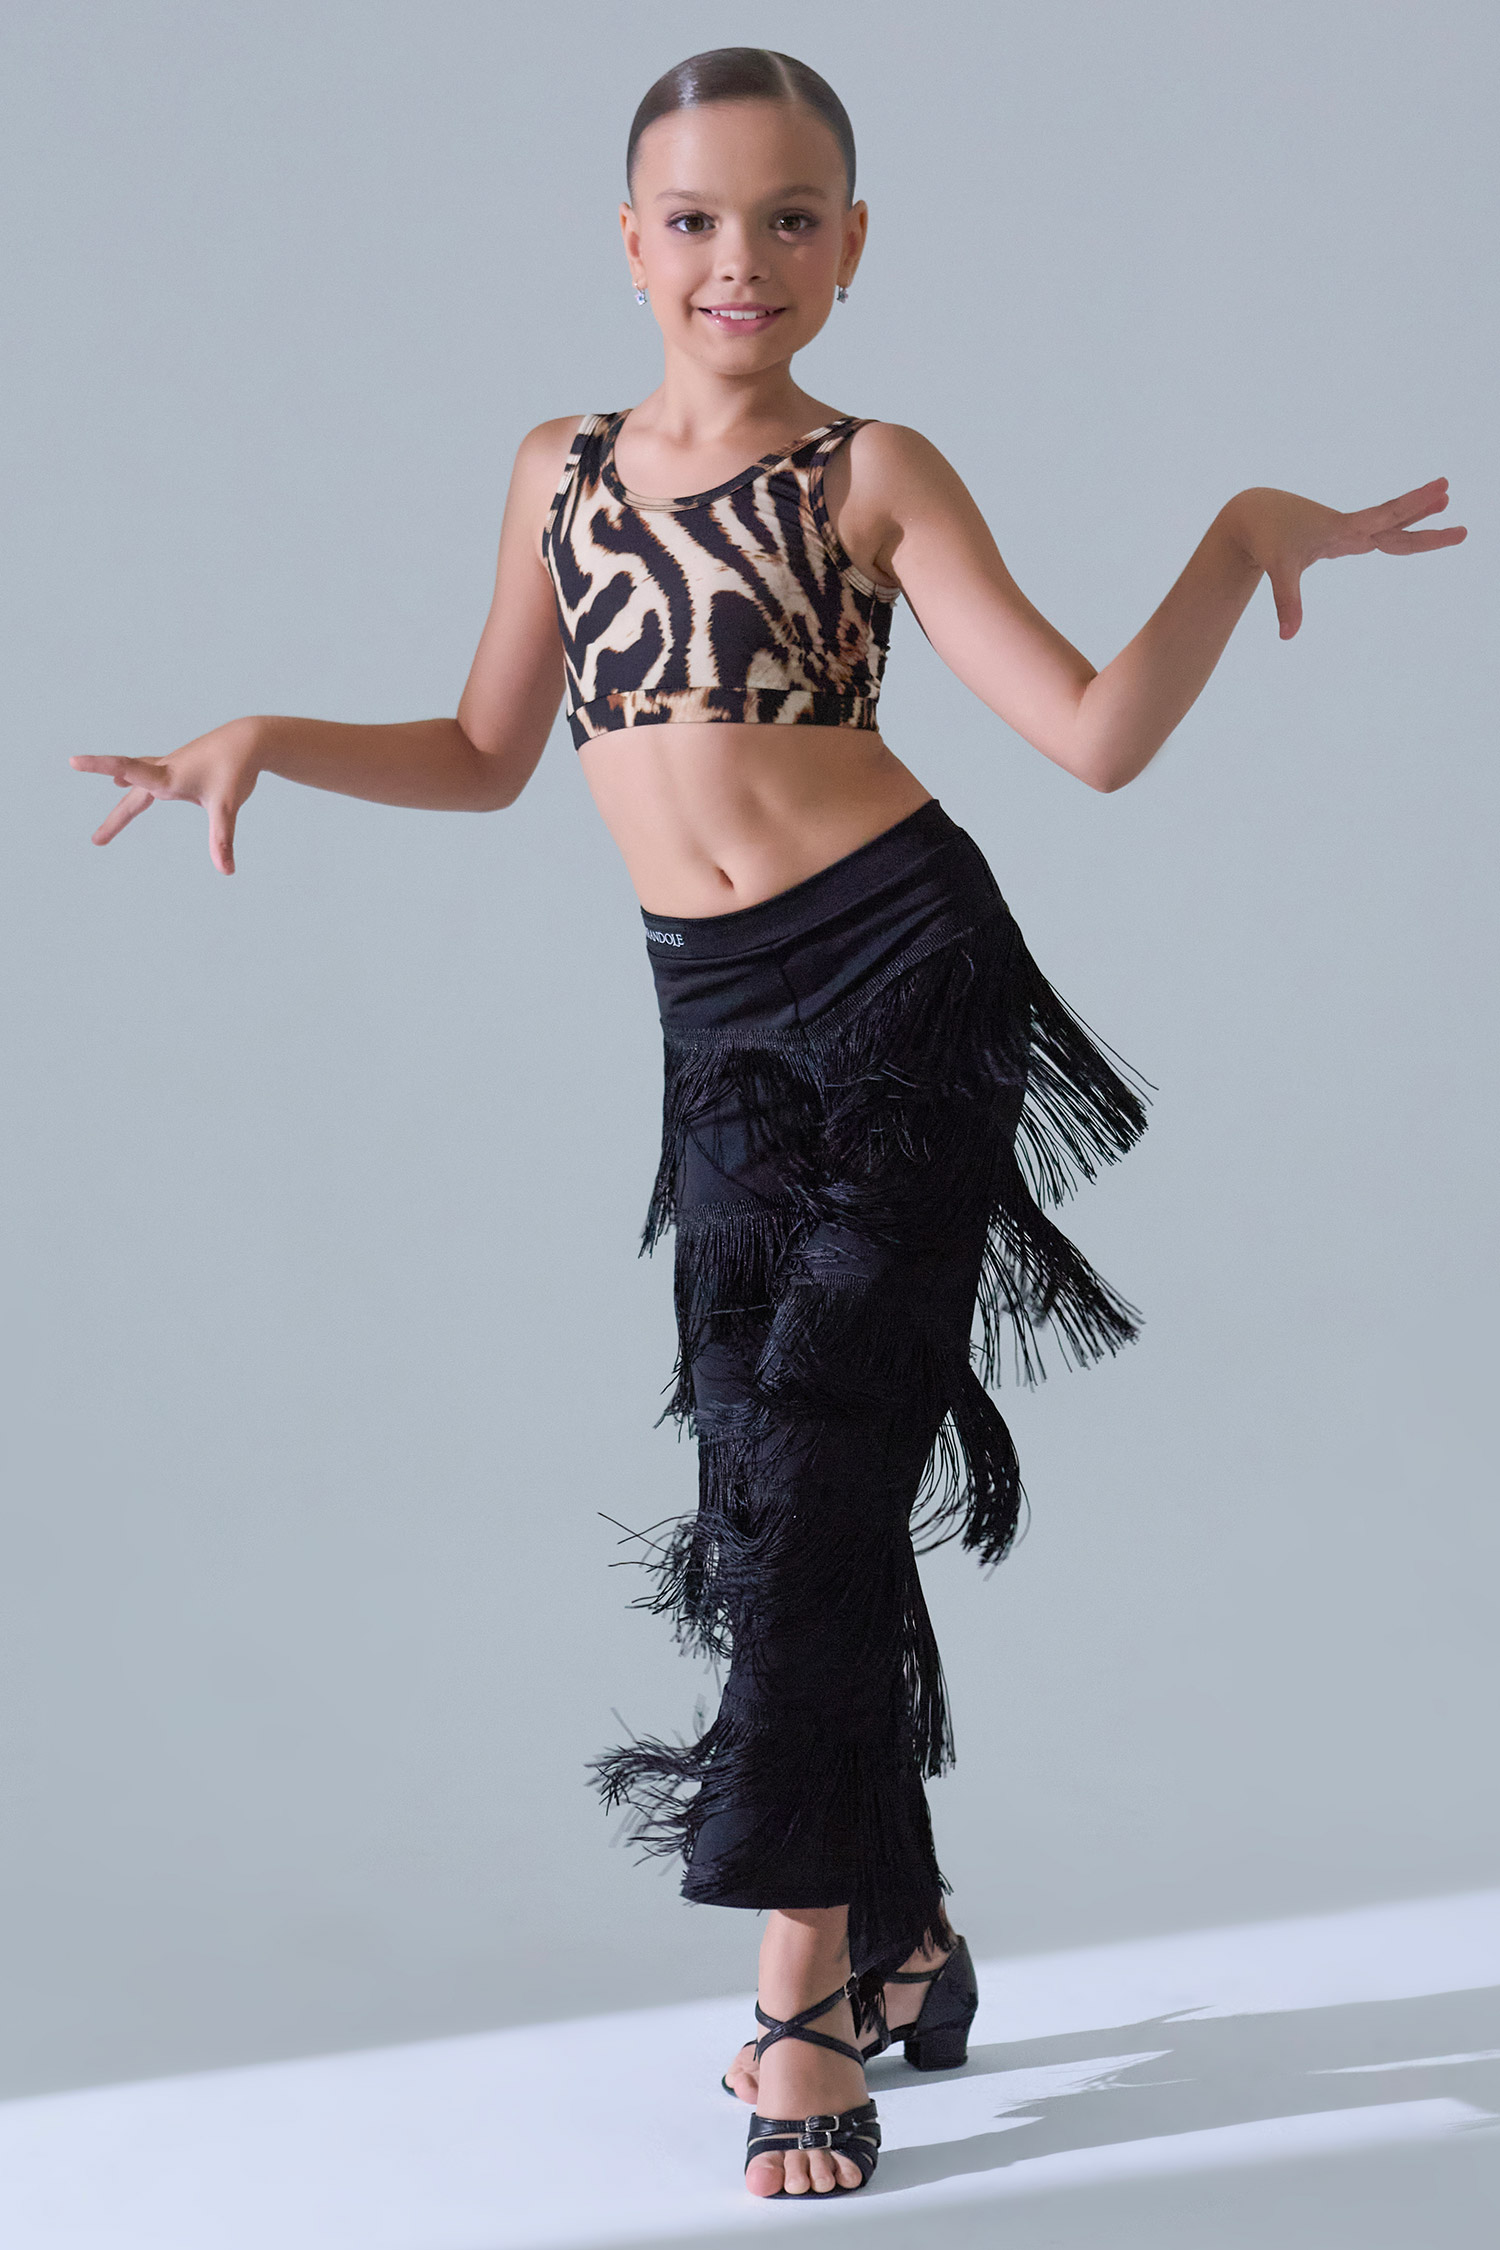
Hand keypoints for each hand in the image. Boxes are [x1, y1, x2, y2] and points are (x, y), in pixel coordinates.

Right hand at [71, 718, 261, 874]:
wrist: (249, 740)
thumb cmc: (237, 769)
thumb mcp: (228, 806)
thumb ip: (222, 839)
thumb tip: (227, 871)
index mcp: (168, 777)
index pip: (126, 768)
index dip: (99, 766)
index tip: (73, 761)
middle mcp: (164, 770)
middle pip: (131, 796)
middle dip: (115, 820)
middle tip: (97, 841)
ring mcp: (169, 767)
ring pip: (137, 786)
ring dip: (123, 805)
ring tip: (107, 823)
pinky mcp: (177, 767)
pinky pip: (147, 776)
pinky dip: (132, 781)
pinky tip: (122, 782)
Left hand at [1226, 479, 1466, 639]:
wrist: (1252, 516)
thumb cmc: (1266, 537)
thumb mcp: (1278, 567)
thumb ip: (1287, 601)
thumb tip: (1288, 636)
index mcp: (1344, 527)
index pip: (1389, 515)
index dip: (1416, 505)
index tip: (1443, 491)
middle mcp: (1350, 526)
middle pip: (1397, 522)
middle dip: (1426, 516)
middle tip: (1457, 512)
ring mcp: (1346, 531)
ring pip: (1388, 526)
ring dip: (1415, 516)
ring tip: (1444, 503)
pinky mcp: (1339, 538)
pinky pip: (1374, 534)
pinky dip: (1393, 531)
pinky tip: (1402, 531)